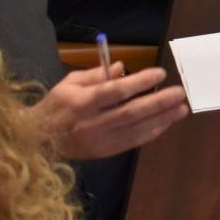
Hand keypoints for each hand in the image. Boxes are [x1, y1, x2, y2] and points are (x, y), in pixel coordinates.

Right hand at [29, 65, 188, 160]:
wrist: (38, 140)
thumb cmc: (56, 106)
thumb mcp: (69, 83)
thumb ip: (96, 74)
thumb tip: (123, 67)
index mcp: (82, 103)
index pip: (115, 91)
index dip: (139, 82)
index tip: (160, 74)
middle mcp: (92, 123)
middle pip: (131, 112)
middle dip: (158, 103)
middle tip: (180, 93)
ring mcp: (100, 140)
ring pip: (136, 129)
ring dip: (162, 119)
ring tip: (181, 109)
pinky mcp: (105, 152)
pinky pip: (133, 142)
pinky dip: (151, 132)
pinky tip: (165, 123)